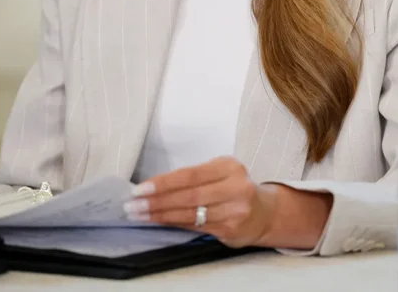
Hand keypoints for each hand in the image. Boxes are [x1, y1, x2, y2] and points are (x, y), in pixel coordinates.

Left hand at [123, 156, 275, 247]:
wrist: (264, 213)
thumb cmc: (233, 188)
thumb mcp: (221, 173)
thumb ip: (195, 177)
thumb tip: (154, 186)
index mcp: (229, 167)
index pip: (190, 175)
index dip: (163, 183)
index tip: (140, 189)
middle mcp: (235, 188)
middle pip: (188, 196)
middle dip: (157, 201)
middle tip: (133, 204)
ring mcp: (235, 211)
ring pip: (190, 214)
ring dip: (160, 215)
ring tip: (139, 214)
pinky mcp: (231, 230)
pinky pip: (195, 226)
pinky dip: (173, 223)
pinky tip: (158, 221)